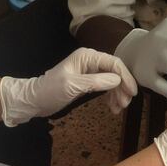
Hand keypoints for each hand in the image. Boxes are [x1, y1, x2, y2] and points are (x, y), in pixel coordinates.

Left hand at [0, 48, 137, 125]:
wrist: (34, 100)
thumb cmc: (50, 90)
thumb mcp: (72, 85)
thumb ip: (95, 81)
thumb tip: (117, 79)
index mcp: (87, 57)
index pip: (113, 63)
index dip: (125, 77)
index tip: (132, 92)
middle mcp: (90, 61)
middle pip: (114, 72)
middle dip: (122, 87)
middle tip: (125, 104)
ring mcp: (89, 71)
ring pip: (112, 80)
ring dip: (117, 93)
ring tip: (119, 108)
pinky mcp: (88, 82)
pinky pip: (105, 86)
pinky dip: (110, 96)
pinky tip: (112, 107)